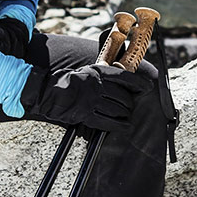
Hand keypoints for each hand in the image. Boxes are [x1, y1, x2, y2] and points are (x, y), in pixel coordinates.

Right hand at [20, 64, 151, 132]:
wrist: (49, 92)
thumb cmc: (70, 81)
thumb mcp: (88, 71)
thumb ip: (104, 74)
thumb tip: (123, 77)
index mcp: (98, 72)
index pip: (124, 77)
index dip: (138, 83)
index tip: (148, 86)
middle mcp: (97, 85)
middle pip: (123, 96)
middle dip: (129, 103)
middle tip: (129, 106)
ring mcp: (91, 100)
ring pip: (118, 109)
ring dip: (125, 114)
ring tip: (125, 115)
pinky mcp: (86, 114)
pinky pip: (108, 121)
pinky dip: (120, 125)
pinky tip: (125, 125)